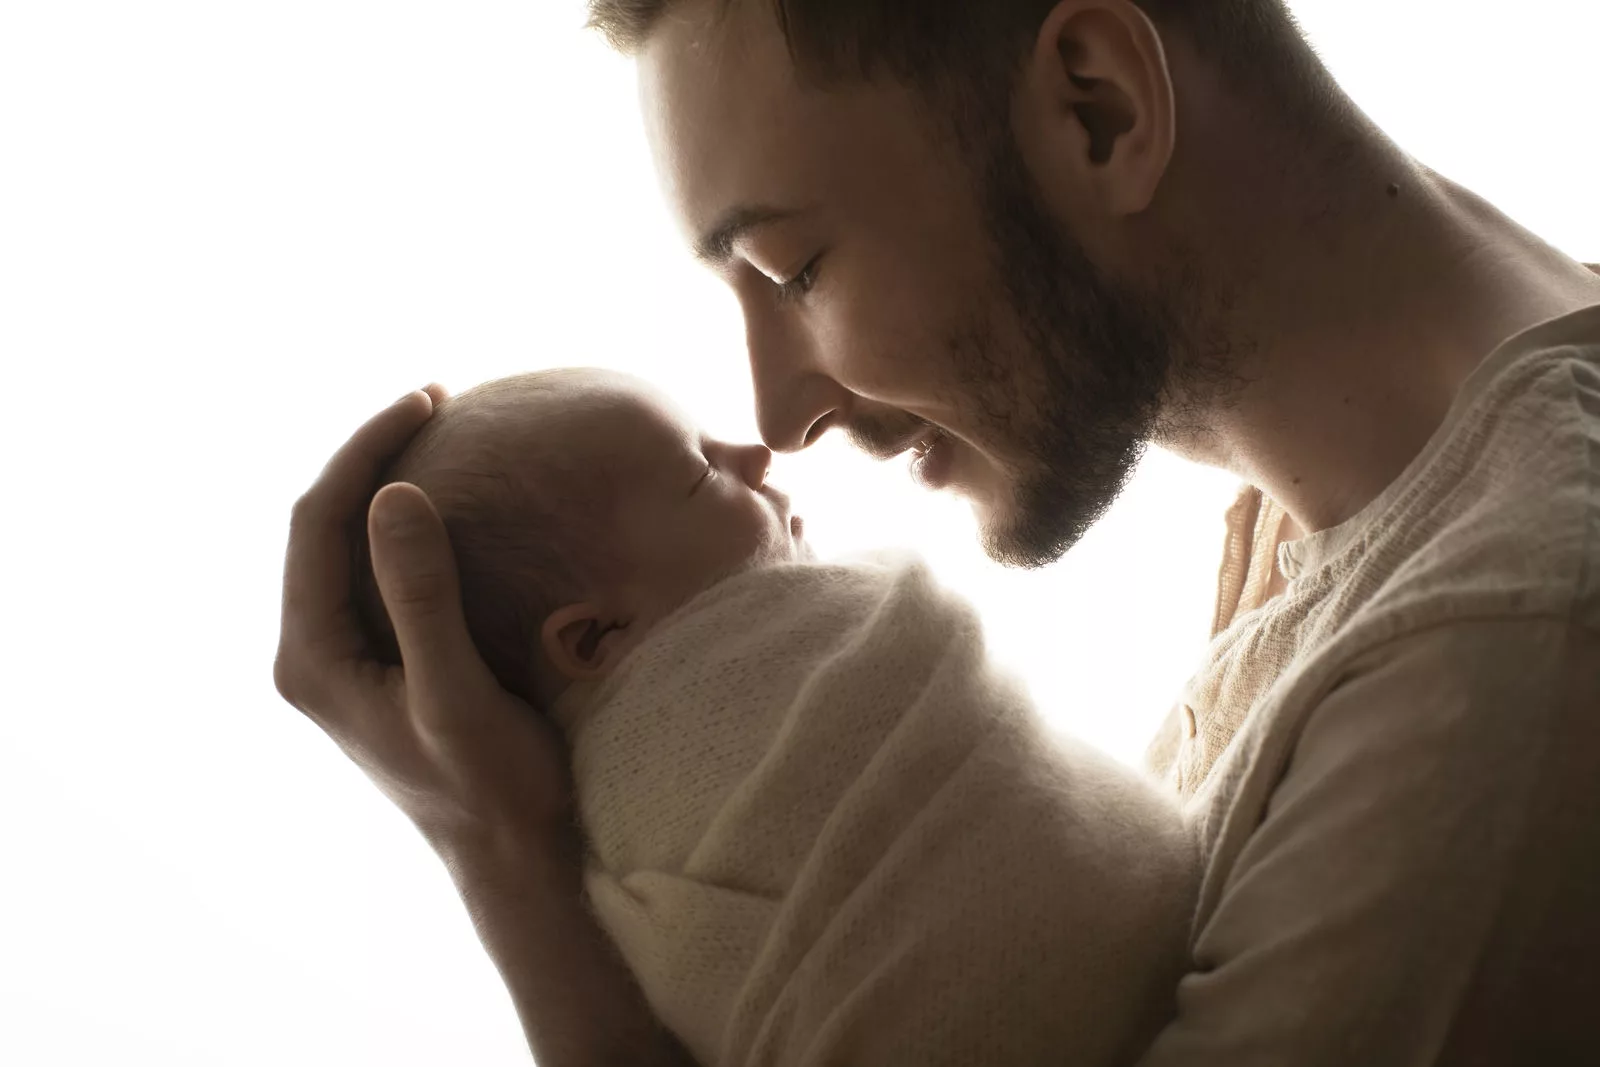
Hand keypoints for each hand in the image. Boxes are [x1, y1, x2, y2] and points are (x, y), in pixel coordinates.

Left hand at [275, 388, 572, 860]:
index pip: (318, 521)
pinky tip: (453, 500)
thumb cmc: (490, 787)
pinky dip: (410, 525)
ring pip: (348, 544)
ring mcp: (343, 658)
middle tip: (437, 399)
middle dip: (372, 455)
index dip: (364, 450)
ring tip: (442, 430)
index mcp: (310, 658)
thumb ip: (420, 597)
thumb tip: (391, 493)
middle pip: (323, 524)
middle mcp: (312, 652)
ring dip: (388, 483)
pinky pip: (379, 571)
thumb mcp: (455, 693)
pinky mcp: (379, 662)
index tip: (426, 399)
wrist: (511, 857)